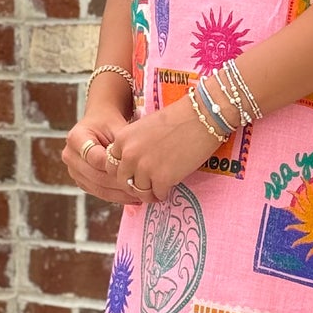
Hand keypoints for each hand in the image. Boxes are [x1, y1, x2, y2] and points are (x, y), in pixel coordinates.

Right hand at [62, 103, 141, 206]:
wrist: (98, 124)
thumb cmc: (109, 123)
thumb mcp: (117, 127)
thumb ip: (122, 144)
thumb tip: (133, 164)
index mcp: (75, 138)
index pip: (96, 158)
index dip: (115, 167)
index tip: (136, 172)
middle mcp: (69, 155)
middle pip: (96, 176)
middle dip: (120, 184)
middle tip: (141, 189)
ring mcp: (73, 170)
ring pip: (98, 188)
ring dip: (120, 194)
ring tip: (140, 196)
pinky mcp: (80, 181)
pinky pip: (98, 193)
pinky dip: (116, 196)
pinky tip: (132, 198)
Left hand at [103, 95, 228, 202]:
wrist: (201, 117)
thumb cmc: (177, 119)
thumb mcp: (144, 128)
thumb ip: (133, 145)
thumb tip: (132, 166)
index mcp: (122, 139)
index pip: (111, 165)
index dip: (124, 171)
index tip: (135, 173)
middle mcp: (129, 155)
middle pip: (123, 181)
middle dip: (134, 185)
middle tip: (146, 186)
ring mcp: (145, 168)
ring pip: (139, 192)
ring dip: (149, 192)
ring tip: (158, 189)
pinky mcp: (163, 178)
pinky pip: (158, 195)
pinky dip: (164, 193)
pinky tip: (170, 187)